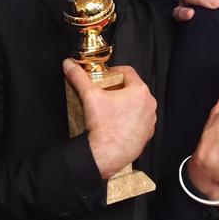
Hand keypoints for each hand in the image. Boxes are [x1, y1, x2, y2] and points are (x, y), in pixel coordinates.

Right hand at [63, 59, 156, 178]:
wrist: (106, 155)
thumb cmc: (103, 126)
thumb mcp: (89, 96)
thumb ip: (79, 77)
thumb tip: (69, 64)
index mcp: (140, 91)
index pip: (128, 71)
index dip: (114, 71)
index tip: (105, 77)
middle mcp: (149, 104)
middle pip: (133, 88)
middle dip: (119, 88)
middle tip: (104, 93)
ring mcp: (150, 120)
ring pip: (137, 104)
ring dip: (125, 103)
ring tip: (110, 109)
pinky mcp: (147, 134)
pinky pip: (139, 120)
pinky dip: (130, 118)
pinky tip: (116, 123)